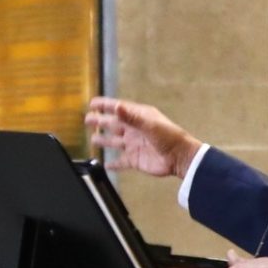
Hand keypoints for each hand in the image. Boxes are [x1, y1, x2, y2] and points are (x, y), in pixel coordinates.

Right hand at [85, 97, 201, 179]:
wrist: (180, 158)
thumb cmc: (169, 137)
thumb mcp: (149, 124)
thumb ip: (131, 117)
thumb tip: (116, 107)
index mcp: (139, 118)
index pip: (118, 109)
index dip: (105, 105)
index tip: (92, 103)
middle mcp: (135, 130)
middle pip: (113, 124)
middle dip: (100, 121)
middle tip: (88, 119)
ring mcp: (134, 145)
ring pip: (115, 142)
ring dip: (104, 140)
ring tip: (93, 139)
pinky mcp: (135, 160)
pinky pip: (121, 162)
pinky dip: (114, 164)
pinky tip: (106, 165)